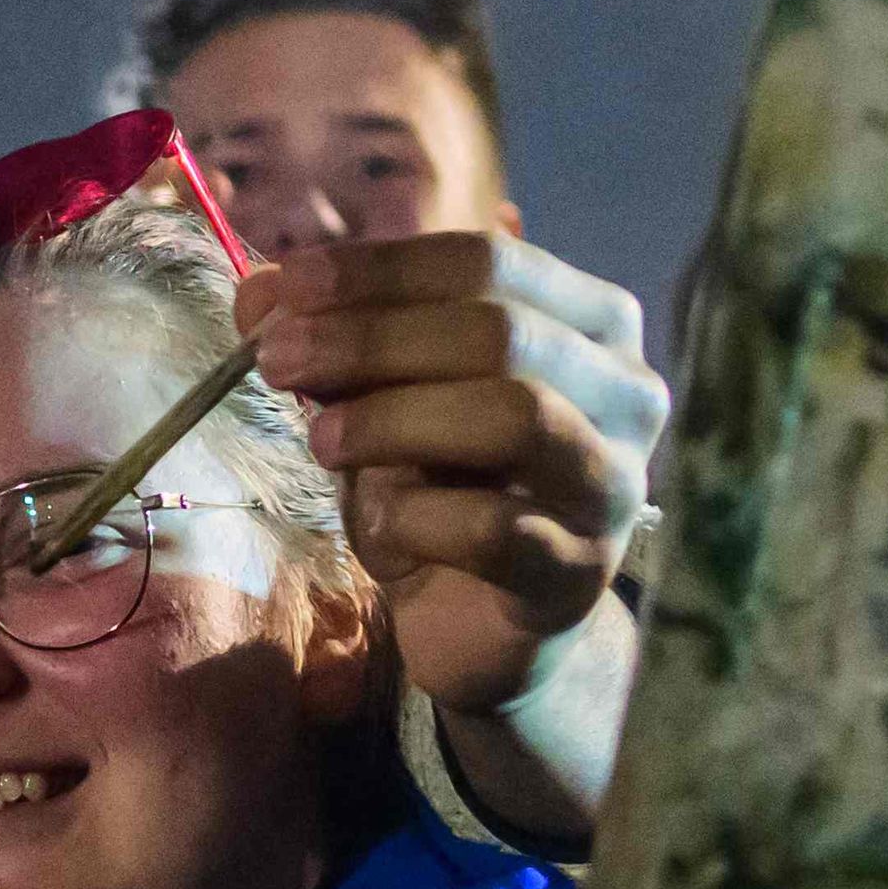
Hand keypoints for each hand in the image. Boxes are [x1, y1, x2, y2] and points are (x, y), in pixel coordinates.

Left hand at [242, 230, 663, 719]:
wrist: (479, 626)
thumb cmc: (441, 493)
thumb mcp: (381, 404)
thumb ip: (336, 347)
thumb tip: (262, 292)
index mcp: (588, 322)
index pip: (489, 261)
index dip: (382, 269)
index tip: (285, 286)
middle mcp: (625, 390)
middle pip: (501, 332)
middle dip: (372, 338)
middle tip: (276, 357)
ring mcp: (613, 483)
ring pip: (516, 416)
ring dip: (395, 419)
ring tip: (320, 440)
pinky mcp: (581, 573)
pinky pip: (498, 530)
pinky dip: (420, 518)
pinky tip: (379, 525)